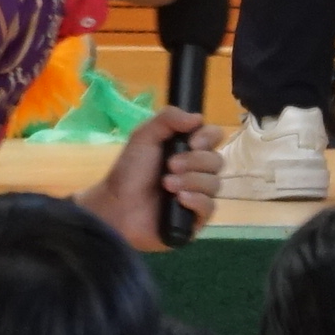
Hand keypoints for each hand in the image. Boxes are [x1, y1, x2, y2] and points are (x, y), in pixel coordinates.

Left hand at [76, 105, 213, 252]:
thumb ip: (167, 119)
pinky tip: (178, 199)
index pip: (214, 137)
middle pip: (217, 160)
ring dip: (190, 181)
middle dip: (194, 161)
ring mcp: (199, 194)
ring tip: (166, 184)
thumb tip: (198, 117)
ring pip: (215, 183)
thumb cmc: (130, 171)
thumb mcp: (144, 137)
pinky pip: (210, 206)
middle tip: (170, 165)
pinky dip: (195, 200)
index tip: (192, 142)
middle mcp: (197, 170)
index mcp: (188, 149)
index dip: (208, 137)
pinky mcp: (197, 218)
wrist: (117, 205)